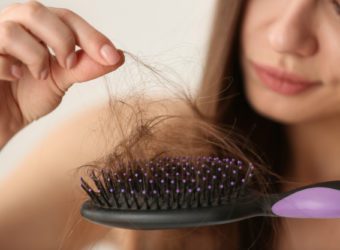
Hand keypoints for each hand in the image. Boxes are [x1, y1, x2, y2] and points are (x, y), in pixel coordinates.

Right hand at [0, 1, 123, 146]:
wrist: (1, 121)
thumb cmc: (26, 96)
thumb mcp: (61, 80)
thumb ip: (84, 66)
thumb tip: (117, 57)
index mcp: (34, 28)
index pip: (65, 19)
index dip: (90, 35)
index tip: (112, 56)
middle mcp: (11, 26)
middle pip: (37, 12)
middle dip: (62, 39)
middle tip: (69, 64)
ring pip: (13, 29)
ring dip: (36, 57)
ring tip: (39, 75)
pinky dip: (9, 67)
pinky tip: (15, 77)